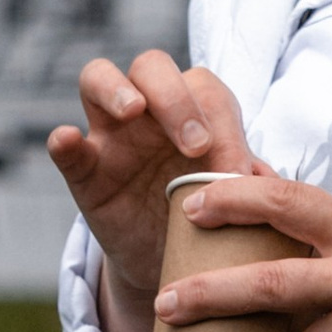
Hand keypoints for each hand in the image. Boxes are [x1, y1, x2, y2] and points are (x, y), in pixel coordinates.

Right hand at [46, 52, 261, 331]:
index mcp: (192, 109)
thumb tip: (267, 179)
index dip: (223, 121)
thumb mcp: (234, 198)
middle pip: (151, 66)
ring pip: (98, 78)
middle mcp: (149, 111)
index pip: (203, 87)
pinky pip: (66, 147)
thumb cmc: (210, 215)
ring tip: (133, 110)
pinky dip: (64, 141)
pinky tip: (68, 141)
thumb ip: (251, 183)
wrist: (174, 265)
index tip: (236, 171)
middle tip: (196, 144)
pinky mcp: (83, 172)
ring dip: (116, 88)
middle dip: (175, 96)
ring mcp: (109, 135)